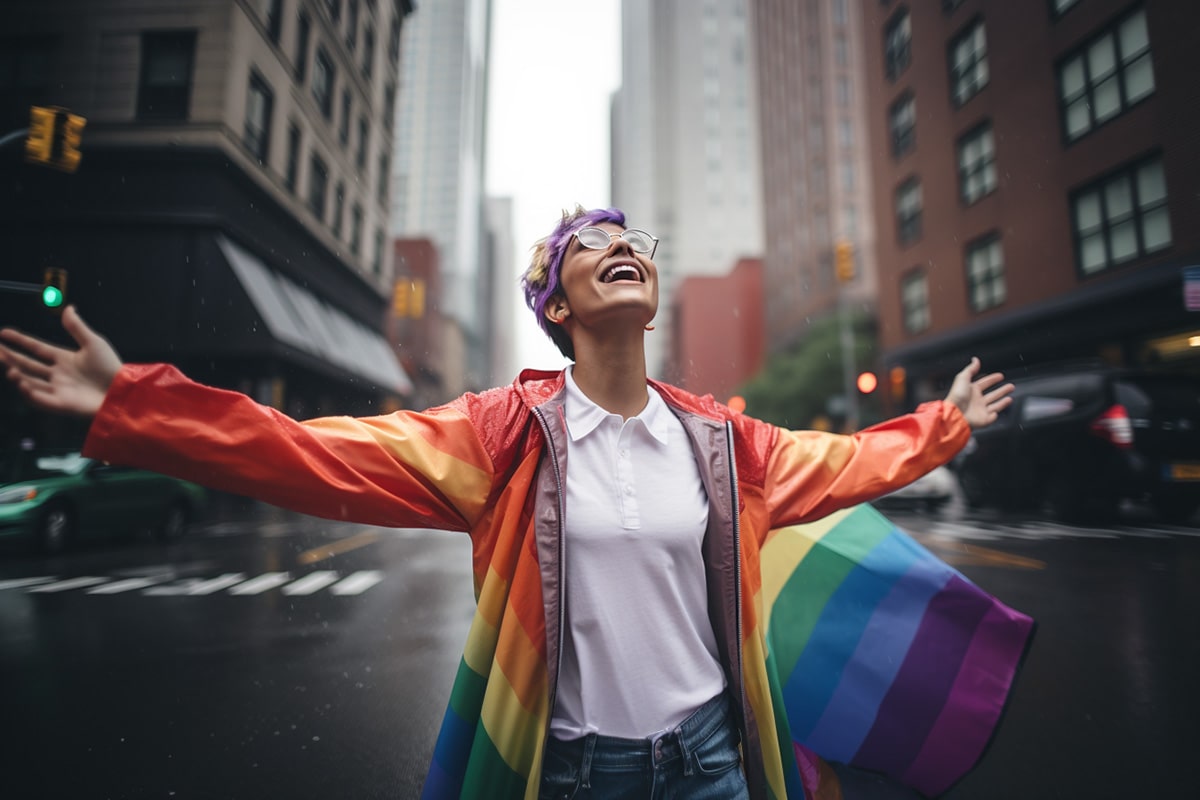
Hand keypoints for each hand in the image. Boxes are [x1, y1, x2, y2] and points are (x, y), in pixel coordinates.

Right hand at [0, 305, 122, 417]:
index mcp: (65, 359)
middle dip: (9, 358)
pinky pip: (40, 399)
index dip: (20, 341)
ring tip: (8, 367)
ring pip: (30, 382)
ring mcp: (58, 389)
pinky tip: (21, 382)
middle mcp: (58, 374)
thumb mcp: (93, 343)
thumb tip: (68, 307)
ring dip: (16, 375)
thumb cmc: (111, 368)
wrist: (123, 390)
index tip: (3, 333)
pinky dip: (28, 392)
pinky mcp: (61, 404)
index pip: (36, 348)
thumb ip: (77, 327)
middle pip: (27, 365)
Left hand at [944, 357, 1013, 429]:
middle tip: (1010, 386)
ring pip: (995, 405)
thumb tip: (975, 360)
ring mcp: (980, 410)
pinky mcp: (984, 419)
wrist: (955, 414)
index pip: (984, 383)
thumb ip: (970, 369)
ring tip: (1010, 397)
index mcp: (971, 390)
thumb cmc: (956, 397)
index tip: (1000, 376)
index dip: (992, 379)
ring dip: (1003, 401)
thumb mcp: (962, 378)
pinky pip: (991, 417)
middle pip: (993, 394)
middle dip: (1002, 390)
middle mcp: (976, 400)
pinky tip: (998, 413)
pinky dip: (995, 415)